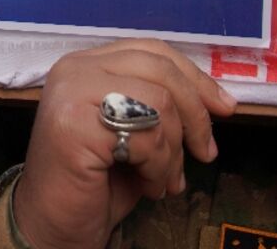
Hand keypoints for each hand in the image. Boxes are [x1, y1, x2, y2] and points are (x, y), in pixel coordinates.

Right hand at [13, 39, 236, 248]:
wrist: (52, 225)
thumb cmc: (95, 182)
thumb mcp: (135, 131)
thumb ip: (161, 103)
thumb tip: (218, 100)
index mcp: (87, 63)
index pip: (152, 50)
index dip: (194, 77)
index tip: (225, 107)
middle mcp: (74, 69)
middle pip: (160, 69)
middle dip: (196, 114)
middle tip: (204, 152)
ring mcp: (70, 93)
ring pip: (159, 103)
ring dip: (173, 152)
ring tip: (163, 179)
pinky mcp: (74, 126)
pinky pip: (146, 137)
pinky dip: (159, 168)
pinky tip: (148, 186)